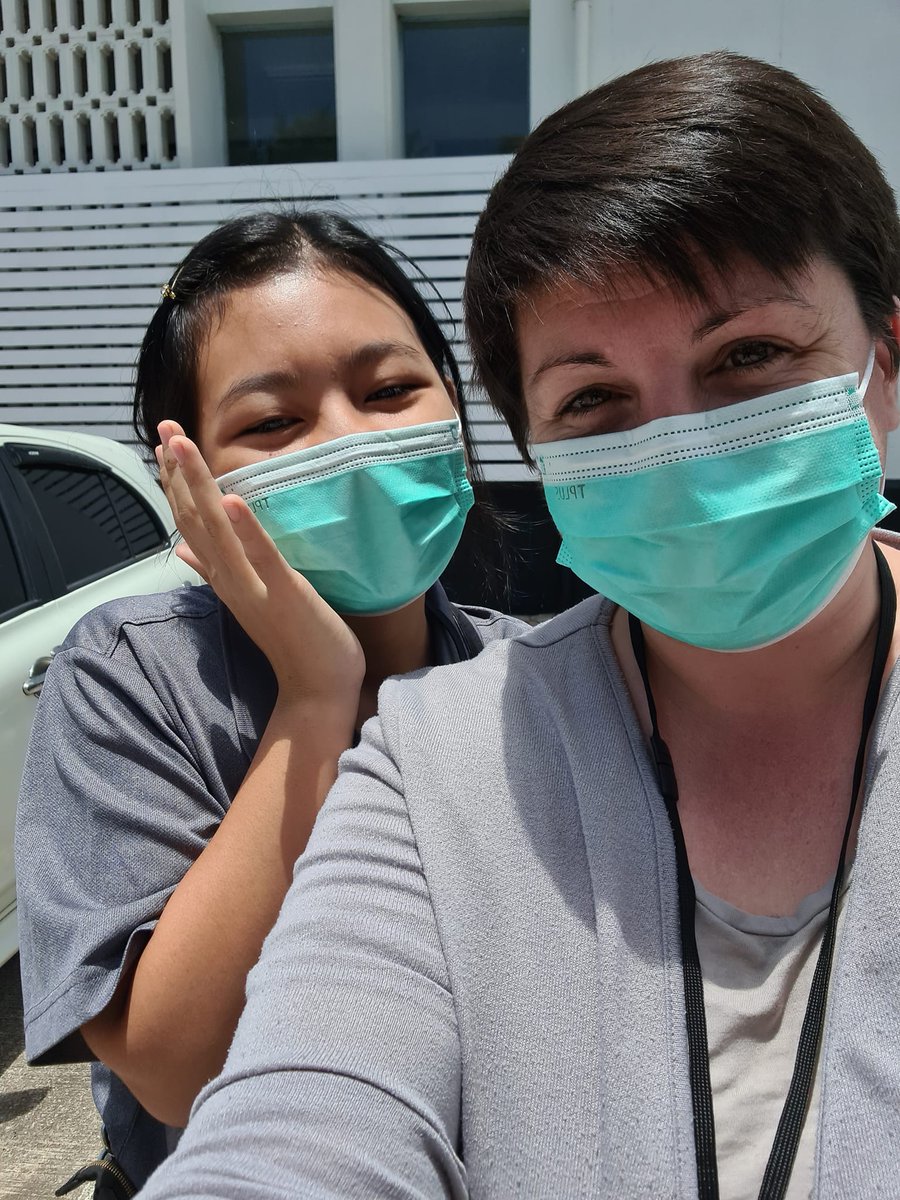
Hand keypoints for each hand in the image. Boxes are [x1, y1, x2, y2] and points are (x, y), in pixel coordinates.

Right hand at [156, 422, 364, 707]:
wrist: (316, 690)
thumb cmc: (291, 641)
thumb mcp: (249, 597)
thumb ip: (214, 570)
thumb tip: (182, 548)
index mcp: (223, 577)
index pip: (188, 520)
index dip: (175, 481)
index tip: (166, 442)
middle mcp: (229, 579)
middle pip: (192, 517)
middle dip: (178, 471)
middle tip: (165, 427)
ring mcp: (253, 587)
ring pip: (215, 530)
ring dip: (197, 486)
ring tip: (182, 445)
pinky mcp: (283, 594)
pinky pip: (259, 557)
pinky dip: (243, 528)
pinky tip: (229, 498)